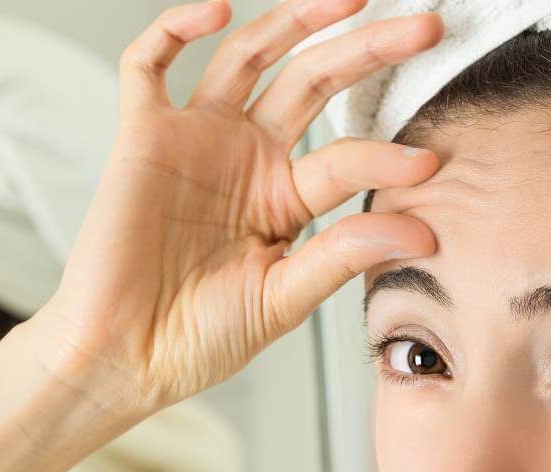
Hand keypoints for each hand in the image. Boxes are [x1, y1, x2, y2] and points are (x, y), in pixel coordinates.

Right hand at [35, 0, 443, 413]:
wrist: (122, 358)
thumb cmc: (195, 338)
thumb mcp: (283, 300)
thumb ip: (342, 256)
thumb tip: (420, 231)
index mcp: (284, 197)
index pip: (346, 156)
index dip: (385, 156)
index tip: (427, 163)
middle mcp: (245, 157)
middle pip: (313, 82)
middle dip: (368, 50)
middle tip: (423, 26)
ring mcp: (196, 140)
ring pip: (248, 56)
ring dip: (294, 20)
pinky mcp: (143, 136)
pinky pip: (149, 65)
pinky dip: (176, 29)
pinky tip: (218, 11)